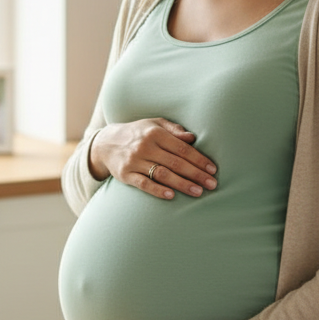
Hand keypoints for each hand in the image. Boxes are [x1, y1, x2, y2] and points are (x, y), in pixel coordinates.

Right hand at [89, 118, 216, 199]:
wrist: (105, 143)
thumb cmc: (137, 133)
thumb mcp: (154, 124)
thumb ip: (174, 130)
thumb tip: (193, 138)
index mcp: (155, 133)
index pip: (182, 148)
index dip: (199, 159)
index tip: (213, 169)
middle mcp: (145, 146)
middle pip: (175, 162)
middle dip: (196, 174)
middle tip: (212, 184)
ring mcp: (134, 161)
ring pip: (162, 174)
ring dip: (182, 184)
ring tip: (198, 192)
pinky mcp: (125, 175)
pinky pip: (143, 184)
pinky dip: (157, 190)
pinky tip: (171, 196)